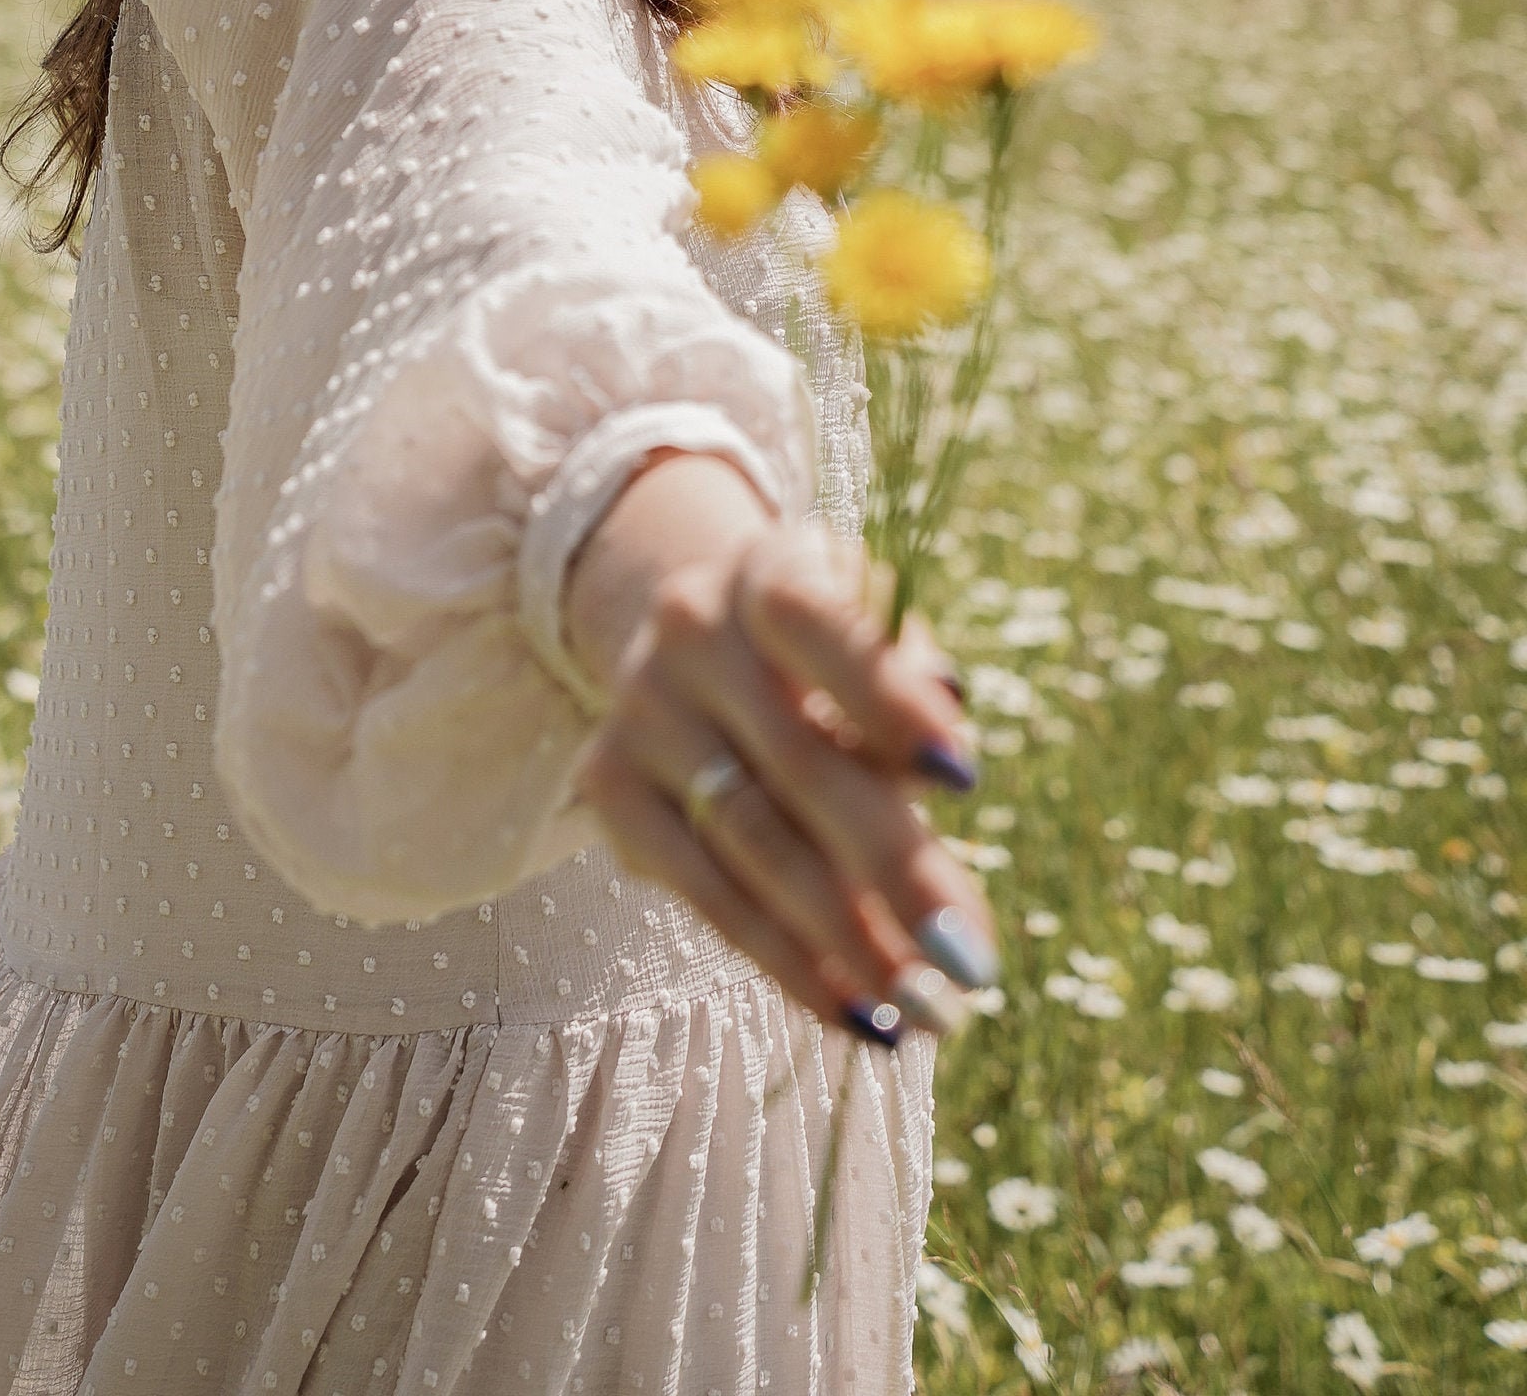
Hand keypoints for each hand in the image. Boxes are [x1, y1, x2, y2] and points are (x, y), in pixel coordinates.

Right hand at [568, 455, 996, 1041]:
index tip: (966, 781)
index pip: (816, 622)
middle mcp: (689, 626)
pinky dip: (786, 960)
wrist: (699, 631)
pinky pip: (704, 891)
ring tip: (927, 1010)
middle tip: (970, 961)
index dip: (886, 697)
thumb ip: (915, 701)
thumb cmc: (829, 650)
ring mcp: (639, 706)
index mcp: (769, 567)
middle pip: (795, 761)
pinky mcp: (607, 784)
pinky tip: (855, 1009)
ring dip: (845, 938)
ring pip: (748, 841)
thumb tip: (949, 788)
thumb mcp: (879, 639)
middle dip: (892, 868)